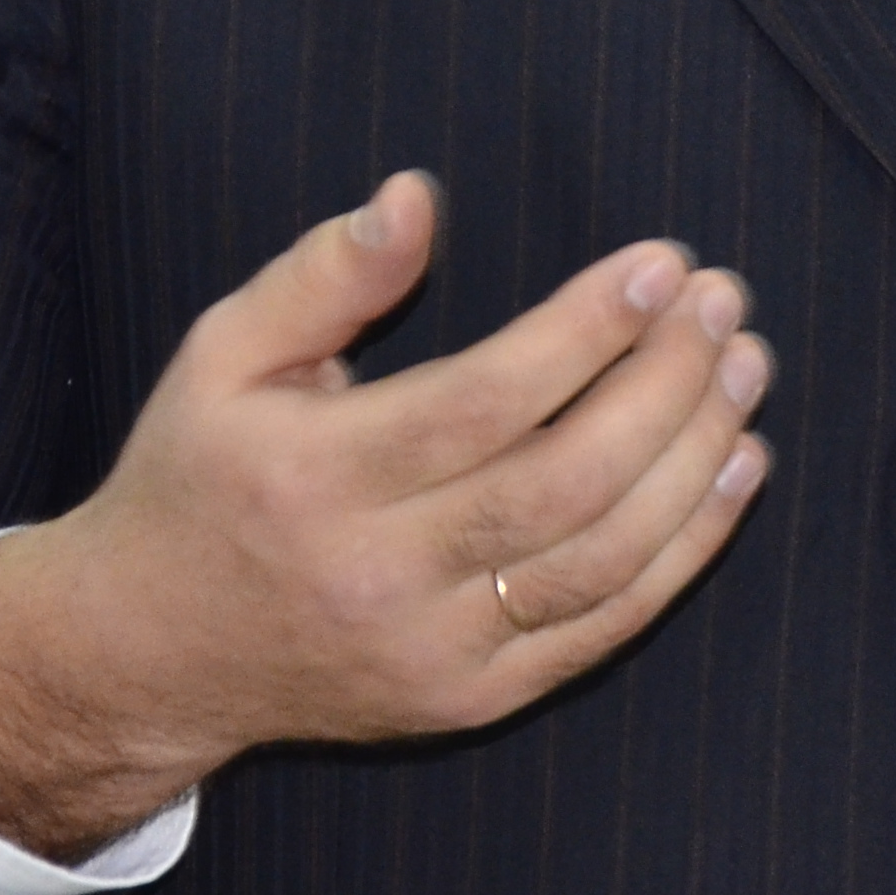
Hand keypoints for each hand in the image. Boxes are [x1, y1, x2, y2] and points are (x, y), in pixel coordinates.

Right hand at [0, 172, 770, 858]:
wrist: (149, 653)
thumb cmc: (202, 474)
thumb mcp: (223, 354)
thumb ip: (324, 273)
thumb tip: (416, 196)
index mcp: (310, 477)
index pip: (481, 402)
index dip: (585, 332)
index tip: (661, 264)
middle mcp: (374, 575)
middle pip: (559, 482)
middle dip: (665, 385)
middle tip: (725, 305)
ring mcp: (429, 652)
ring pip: (598, 559)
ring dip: (693, 461)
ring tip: (746, 370)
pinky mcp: (469, 699)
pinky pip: (601, 626)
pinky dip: (683, 550)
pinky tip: (732, 470)